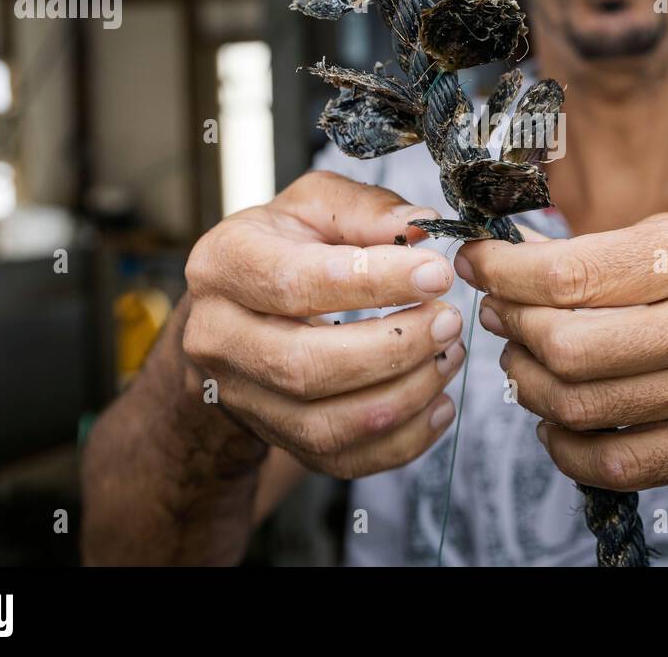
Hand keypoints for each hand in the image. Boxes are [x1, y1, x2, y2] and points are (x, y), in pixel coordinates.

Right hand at [183, 170, 464, 478]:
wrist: (237, 310)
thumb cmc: (284, 248)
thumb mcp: (315, 206)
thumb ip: (367, 210)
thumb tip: (421, 227)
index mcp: (224, 265)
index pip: (295, 282)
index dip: (373, 281)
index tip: (436, 274)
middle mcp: (218, 337)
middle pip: (305, 366)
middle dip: (393, 349)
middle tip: (448, 321)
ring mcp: (242, 396)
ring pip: (324, 424)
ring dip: (403, 396)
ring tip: (449, 357)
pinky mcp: (274, 436)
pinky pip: (340, 459)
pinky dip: (401, 442)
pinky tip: (437, 404)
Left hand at [455, 210, 667, 490]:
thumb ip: (622, 248)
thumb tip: (526, 264)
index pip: (575, 273)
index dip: (506, 272)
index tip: (478, 263)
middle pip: (568, 345)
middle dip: (512, 327)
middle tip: (502, 311)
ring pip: (581, 406)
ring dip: (529, 383)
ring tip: (527, 358)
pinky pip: (618, 466)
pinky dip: (564, 448)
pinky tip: (555, 421)